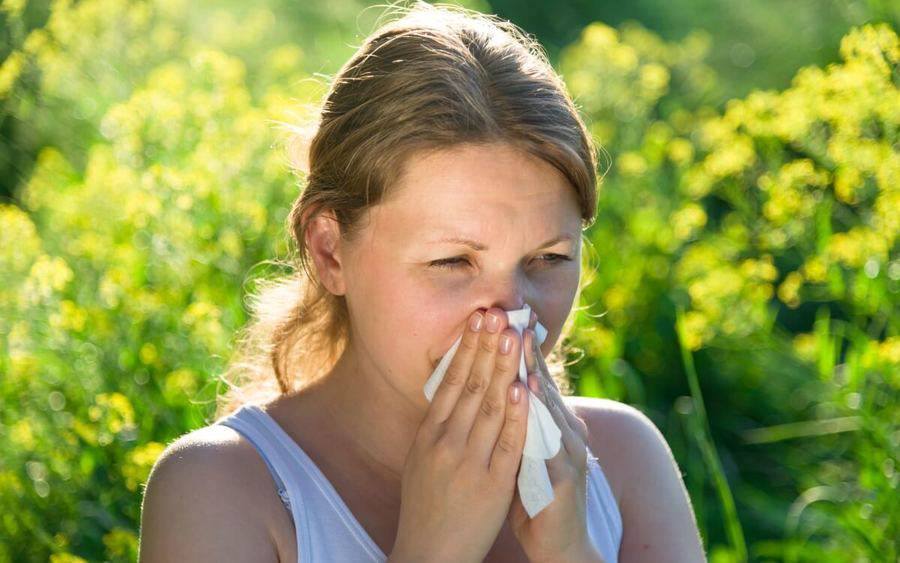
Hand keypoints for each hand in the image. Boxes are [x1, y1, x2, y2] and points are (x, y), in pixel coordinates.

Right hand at [390, 308, 529, 562]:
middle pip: (468, 386)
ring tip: (510, 336)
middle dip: (485, 347)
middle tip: (496, 313)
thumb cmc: (427, 508)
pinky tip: (519, 387)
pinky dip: (513, 413)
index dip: (465, 349)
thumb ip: (438, 428)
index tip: (477, 320)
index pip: (449, 382)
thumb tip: (450, 391)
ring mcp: (468, 463)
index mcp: (429, 436)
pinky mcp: (491, 484)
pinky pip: (505, 443)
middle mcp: (445, 443)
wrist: (429, 555)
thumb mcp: (422, 461)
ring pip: (487, 406)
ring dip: (501, 368)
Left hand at [506, 326, 602, 562]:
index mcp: (553, 425)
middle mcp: (567, 432)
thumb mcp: (522, 453)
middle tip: (511, 317)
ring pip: (549, 407)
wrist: (558, 548)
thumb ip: (513, 422)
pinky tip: (528, 395)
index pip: (534, 379)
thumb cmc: (536, 498)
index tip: (502, 318)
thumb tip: (494, 388)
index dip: (518, 350)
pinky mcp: (567, 478)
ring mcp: (570, 453)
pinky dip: (536, 417)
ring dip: (533, 372)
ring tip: (518, 344)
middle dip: (524, 350)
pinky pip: (549, 442)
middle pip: (544, 384)